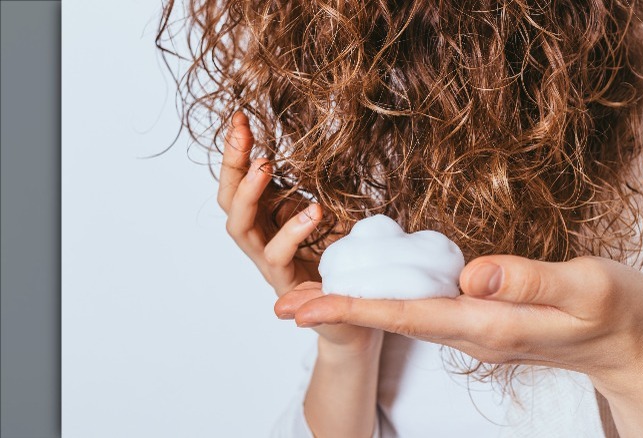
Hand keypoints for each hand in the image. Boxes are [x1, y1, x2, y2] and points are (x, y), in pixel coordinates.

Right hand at [219, 111, 379, 350]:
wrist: (353, 318)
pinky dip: (292, 232)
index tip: (241, 117)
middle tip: (244, 135)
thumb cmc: (341, 262)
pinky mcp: (287, 289)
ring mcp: (269, 265)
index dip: (236, 151)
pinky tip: (313, 211)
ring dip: (249, 196)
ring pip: (240, 230)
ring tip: (264, 167)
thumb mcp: (330, 217)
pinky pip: (279, 258)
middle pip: (229, 201)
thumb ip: (315, 190)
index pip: (240, 182)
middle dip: (232, 165)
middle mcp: (260, 241)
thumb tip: (319, 148)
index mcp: (266, 220)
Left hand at [276, 255, 642, 435]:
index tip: (307, 305)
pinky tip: (374, 293)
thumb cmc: (615, 312)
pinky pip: (425, 312)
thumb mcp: (585, 288)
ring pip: (404, 318)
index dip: (354, 308)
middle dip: (338, 312)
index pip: (407, 316)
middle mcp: (473, 333)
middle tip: (285, 305)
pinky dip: (389, 303)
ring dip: (357, 308)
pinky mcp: (484, 322)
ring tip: (312, 298)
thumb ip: (529, 281)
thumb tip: (471, 274)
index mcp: (489, 324)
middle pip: (393, 322)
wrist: (630, 345)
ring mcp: (477, 331)